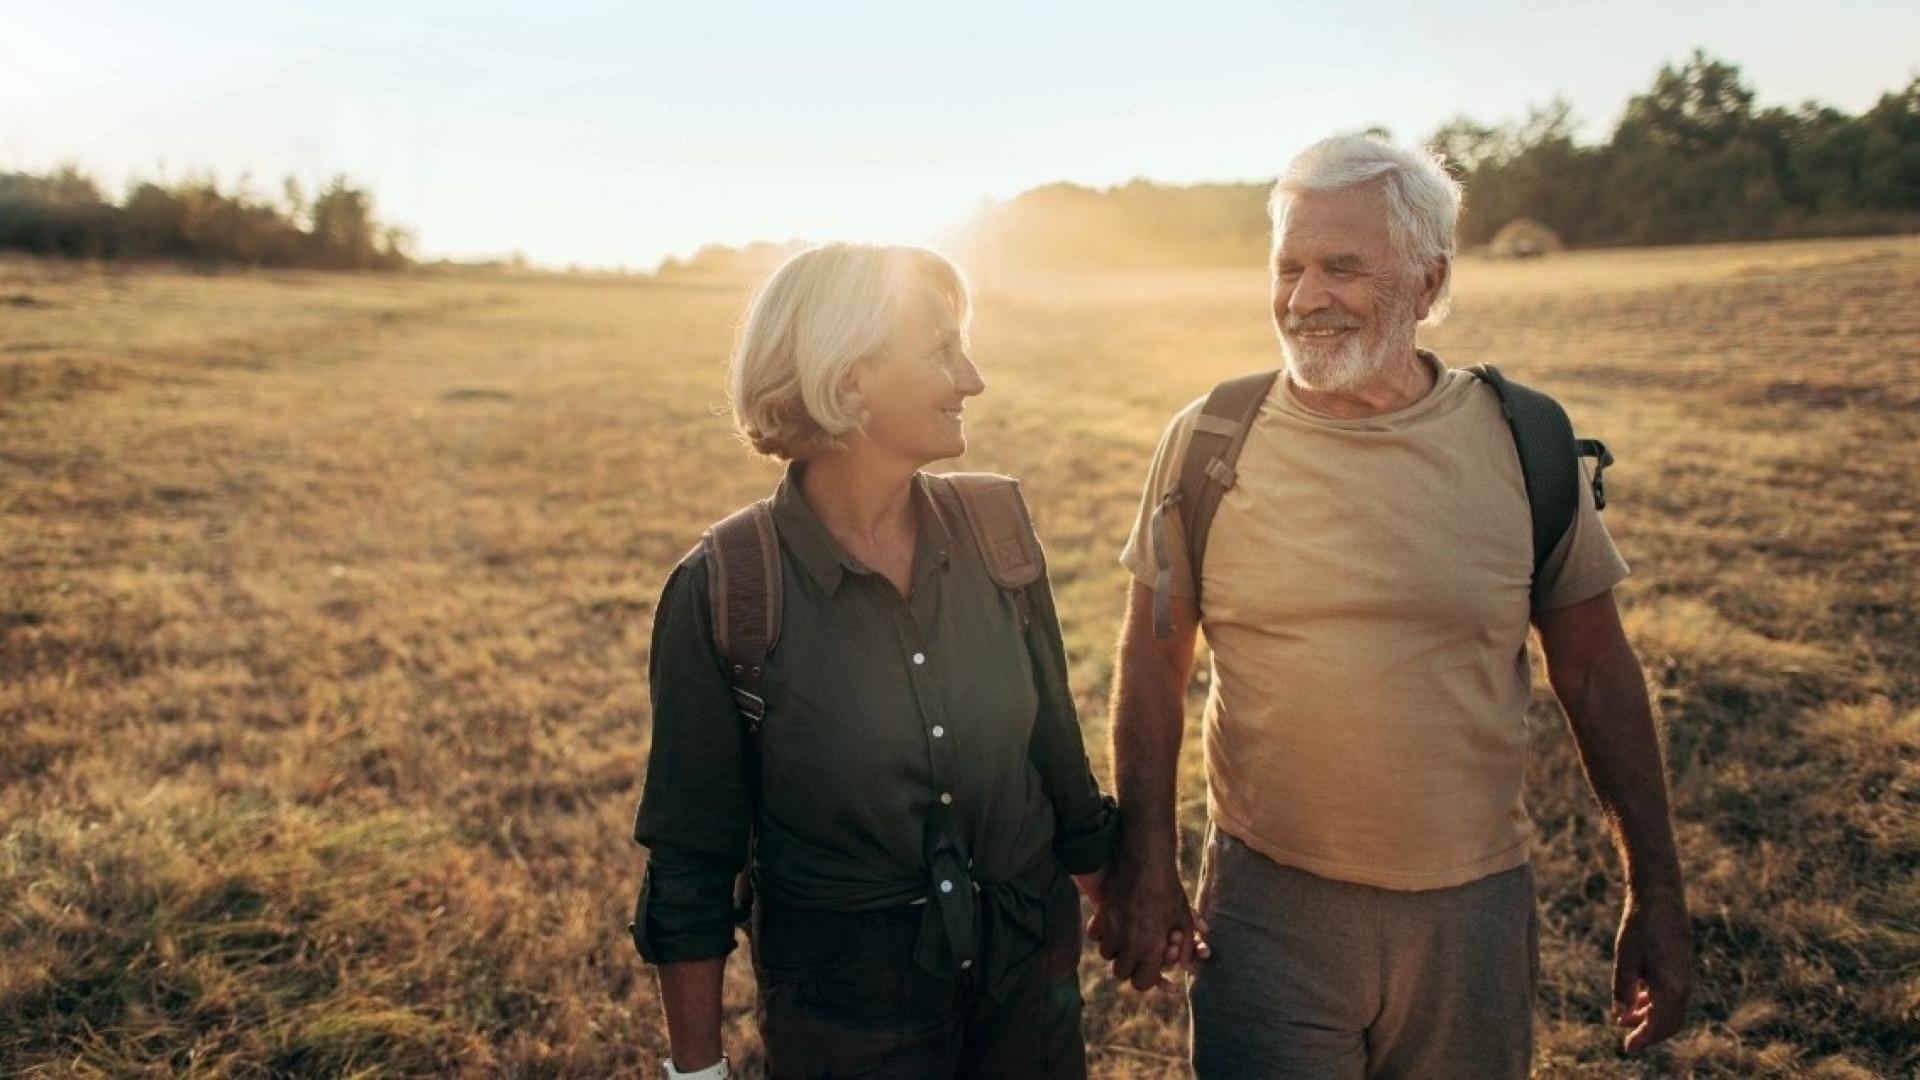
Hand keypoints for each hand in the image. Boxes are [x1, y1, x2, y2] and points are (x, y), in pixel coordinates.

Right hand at [1085, 842, 1204, 992]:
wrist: (1147, 862)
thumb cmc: (1169, 890)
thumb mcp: (1183, 919)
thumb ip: (1186, 948)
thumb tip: (1188, 968)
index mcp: (1152, 949)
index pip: (1142, 982)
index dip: (1146, 978)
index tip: (1148, 969)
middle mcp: (1130, 944)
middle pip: (1121, 972)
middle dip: (1129, 966)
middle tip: (1136, 953)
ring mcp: (1113, 931)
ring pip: (1107, 954)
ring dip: (1115, 950)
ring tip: (1125, 938)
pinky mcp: (1101, 916)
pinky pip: (1095, 936)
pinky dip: (1102, 934)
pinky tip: (1112, 925)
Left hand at [1612, 888, 1692, 1054]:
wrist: (1660, 897)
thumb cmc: (1640, 927)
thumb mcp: (1625, 959)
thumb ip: (1623, 990)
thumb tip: (1620, 1015)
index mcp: (1672, 988)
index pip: (1659, 1026)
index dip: (1643, 1039)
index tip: (1627, 1048)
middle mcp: (1683, 985)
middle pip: (1669, 1022)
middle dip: (1648, 1033)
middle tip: (1628, 1039)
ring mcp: (1685, 975)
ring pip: (1670, 1009)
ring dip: (1650, 1017)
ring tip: (1625, 1020)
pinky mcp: (1682, 966)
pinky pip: (1671, 995)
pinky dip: (1655, 1003)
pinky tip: (1637, 1000)